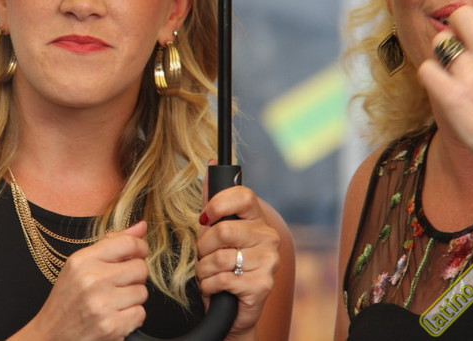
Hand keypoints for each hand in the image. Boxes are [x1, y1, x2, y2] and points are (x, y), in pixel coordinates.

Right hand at [16, 221, 149, 340]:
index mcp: (82, 260)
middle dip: (135, 277)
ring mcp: (101, 304)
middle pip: (140, 268)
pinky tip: (114, 317)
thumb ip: (111, 243)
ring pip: (142, 292)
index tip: (139, 253)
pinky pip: (140, 314)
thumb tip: (141, 226)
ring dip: (133, 299)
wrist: (51, 335)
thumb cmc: (67, 299)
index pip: (127, 243)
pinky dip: (131, 318)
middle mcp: (91, 280)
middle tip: (119, 284)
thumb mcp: (80, 265)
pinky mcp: (110, 327)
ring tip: (113, 302)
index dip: (140, 247)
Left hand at [196, 162, 279, 339]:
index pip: (243, 195)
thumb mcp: (214, 231)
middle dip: (203, 247)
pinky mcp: (262, 285)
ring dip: (204, 270)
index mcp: (257, 219)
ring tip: (210, 275)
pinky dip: (209, 286)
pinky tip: (215, 289)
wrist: (232, 310)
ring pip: (218, 257)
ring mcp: (269, 261)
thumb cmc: (223, 266)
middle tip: (206, 257)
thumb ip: (213, 200)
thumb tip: (210, 162)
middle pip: (222, 230)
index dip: (218, 203)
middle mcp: (268, 237)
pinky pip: (221, 278)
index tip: (206, 217)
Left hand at [418, 0, 472, 189]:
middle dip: (459, 23)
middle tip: (462, 38)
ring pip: (440, 41)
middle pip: (460, 15)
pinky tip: (443, 84)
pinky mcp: (450, 97)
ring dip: (444, 51)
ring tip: (455, 66)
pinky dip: (432, 76)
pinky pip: (426, 69)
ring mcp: (470, 76)